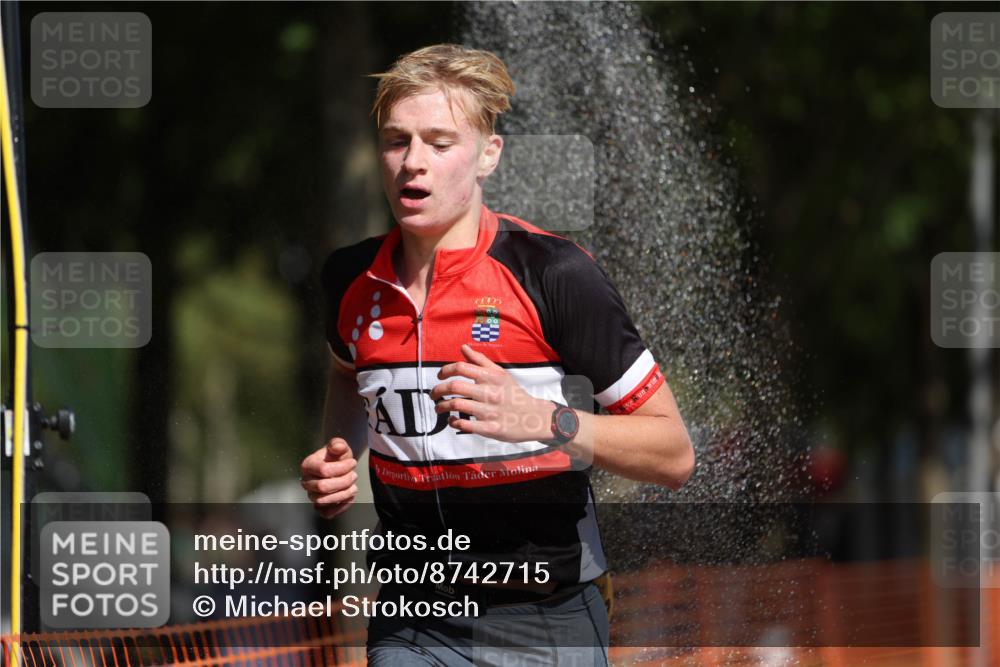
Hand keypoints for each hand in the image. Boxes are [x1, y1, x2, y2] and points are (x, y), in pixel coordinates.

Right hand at [300, 437, 357, 518]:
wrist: (339, 466)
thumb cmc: (337, 457)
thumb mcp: (339, 446)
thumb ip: (338, 444)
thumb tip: (337, 447)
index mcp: (308, 465)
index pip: (323, 470)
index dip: (342, 467)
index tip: (352, 462)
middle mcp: (306, 482)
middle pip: (323, 487)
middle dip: (344, 481)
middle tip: (354, 475)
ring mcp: (312, 496)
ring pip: (325, 501)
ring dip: (344, 493)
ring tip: (353, 485)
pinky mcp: (320, 508)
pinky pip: (327, 514)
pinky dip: (341, 507)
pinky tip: (349, 496)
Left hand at [430, 344, 553, 442]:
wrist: (535, 417)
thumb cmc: (513, 393)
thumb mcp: (500, 374)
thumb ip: (480, 360)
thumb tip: (463, 347)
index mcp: (491, 377)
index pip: (461, 367)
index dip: (445, 370)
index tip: (440, 376)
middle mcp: (490, 392)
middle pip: (454, 386)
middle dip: (438, 390)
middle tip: (433, 395)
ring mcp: (490, 411)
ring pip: (457, 405)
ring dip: (442, 407)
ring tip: (439, 408)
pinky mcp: (491, 428)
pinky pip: (465, 425)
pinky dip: (454, 423)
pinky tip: (453, 421)